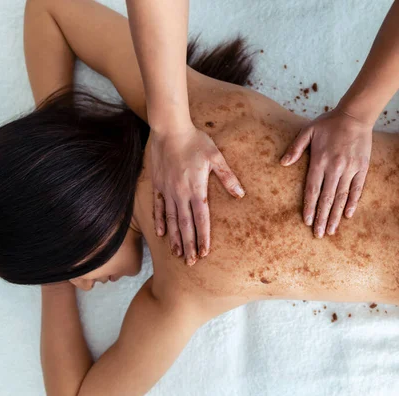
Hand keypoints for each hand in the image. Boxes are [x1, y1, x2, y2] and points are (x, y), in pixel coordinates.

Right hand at [151, 124, 243, 265]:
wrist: (169, 129)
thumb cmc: (195, 141)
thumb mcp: (215, 157)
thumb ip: (227, 177)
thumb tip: (240, 194)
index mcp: (196, 189)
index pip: (201, 219)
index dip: (203, 237)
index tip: (205, 253)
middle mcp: (180, 194)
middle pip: (185, 225)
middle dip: (189, 245)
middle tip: (191, 263)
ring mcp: (167, 191)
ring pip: (171, 220)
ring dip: (175, 239)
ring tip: (178, 254)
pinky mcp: (158, 185)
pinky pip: (158, 208)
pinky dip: (159, 222)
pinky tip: (161, 234)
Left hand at [280, 108, 371, 237]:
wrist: (355, 115)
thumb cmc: (329, 123)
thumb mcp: (308, 131)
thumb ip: (295, 148)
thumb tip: (282, 163)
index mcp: (320, 161)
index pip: (313, 189)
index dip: (310, 207)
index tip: (307, 222)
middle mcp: (335, 168)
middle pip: (327, 198)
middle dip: (322, 218)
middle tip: (319, 234)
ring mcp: (350, 169)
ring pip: (342, 197)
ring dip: (336, 215)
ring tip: (332, 231)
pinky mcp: (362, 168)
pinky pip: (357, 189)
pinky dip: (353, 203)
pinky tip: (348, 215)